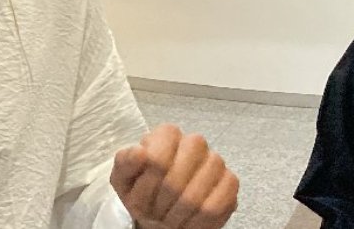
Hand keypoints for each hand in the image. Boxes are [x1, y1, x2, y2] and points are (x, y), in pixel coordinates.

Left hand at [110, 124, 238, 228]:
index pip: (156, 161)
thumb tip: (139, 152)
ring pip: (194, 199)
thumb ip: (125, 162)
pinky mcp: (230, 182)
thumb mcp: (123, 177)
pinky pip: (215, 209)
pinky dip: (196, 224)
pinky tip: (187, 223)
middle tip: (154, 214)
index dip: (146, 187)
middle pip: (174, 182)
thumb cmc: (141, 188)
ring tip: (168, 219)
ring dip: (176, 217)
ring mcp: (216, 161)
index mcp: (167, 133)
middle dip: (160, 205)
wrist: (161, 207)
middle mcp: (195, 142)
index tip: (140, 198)